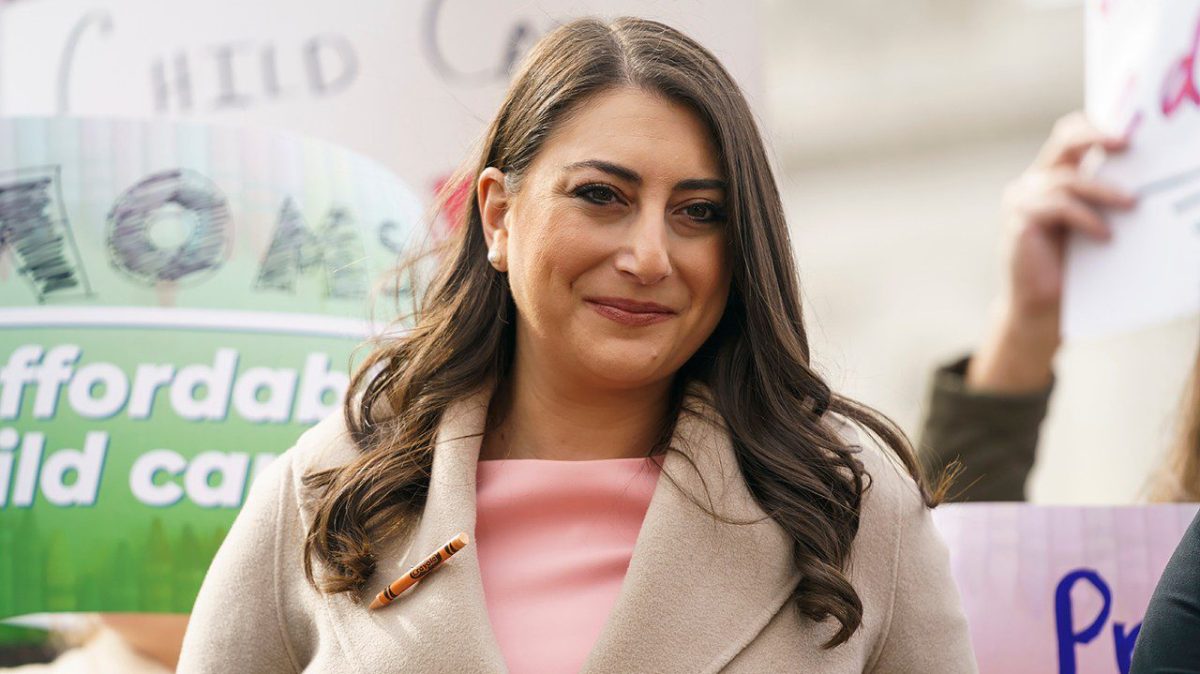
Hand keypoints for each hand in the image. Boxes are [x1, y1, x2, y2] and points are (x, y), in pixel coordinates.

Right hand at [966, 112, 1136, 392]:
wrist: (1041, 308)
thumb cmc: (1071, 267)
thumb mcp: (1092, 222)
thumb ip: (1103, 197)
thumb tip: (1148, 174)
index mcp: (1050, 177)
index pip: (1070, 135)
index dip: (1098, 127)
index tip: (1132, 130)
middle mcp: (1033, 182)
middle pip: (1064, 141)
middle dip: (1097, 136)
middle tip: (1128, 143)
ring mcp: (1022, 200)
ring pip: (1067, 179)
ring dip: (1104, 190)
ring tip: (1132, 204)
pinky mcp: (1019, 221)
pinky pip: (1058, 208)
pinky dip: (1086, 219)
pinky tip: (1105, 235)